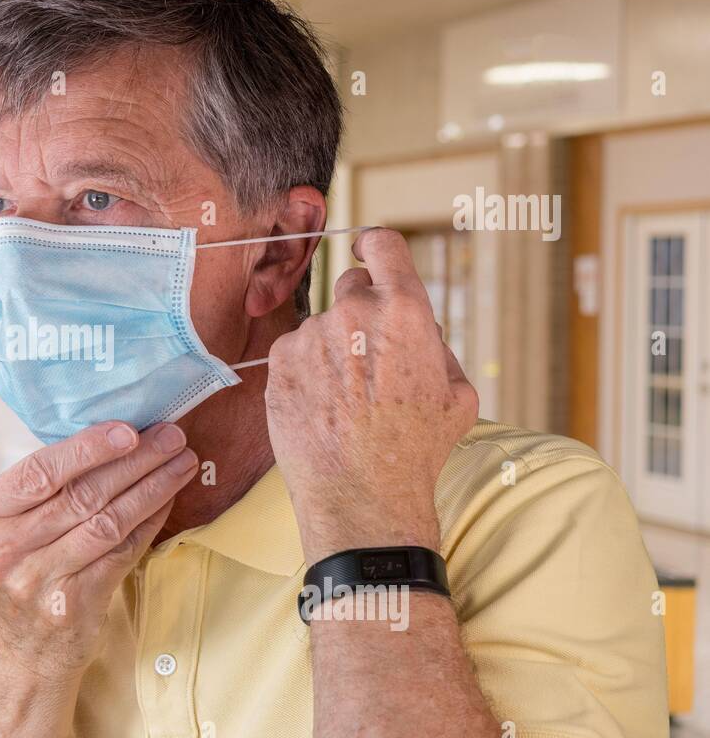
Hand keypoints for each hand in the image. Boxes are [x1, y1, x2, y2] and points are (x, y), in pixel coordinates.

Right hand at [0, 421, 198, 681]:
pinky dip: (150, 520)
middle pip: (79, 494)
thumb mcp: (7, 528)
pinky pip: (122, 550)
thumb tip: (112, 433)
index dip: (87, 448)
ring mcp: (37, 581)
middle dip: (134, 460)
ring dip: (152, 487)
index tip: (129, 429)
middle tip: (171, 436)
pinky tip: (169, 498)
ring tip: (182, 462)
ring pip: (107, 521)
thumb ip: (41, 488)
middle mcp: (3, 550)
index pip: (38, 472)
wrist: (22, 650)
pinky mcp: (73, 604)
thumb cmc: (23, 570)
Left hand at [264, 228, 477, 562]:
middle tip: (368, 359)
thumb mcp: (457, 396)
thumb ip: (437, 347)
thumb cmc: (415, 450)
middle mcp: (354, 312)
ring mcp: (312, 335)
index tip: (367, 250)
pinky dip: (305, 371)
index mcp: (404, 310)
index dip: (375, 245)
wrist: (361, 493)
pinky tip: (321, 406)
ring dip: (332, 348)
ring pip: (322, 326)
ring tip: (345, 400)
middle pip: (352, 286)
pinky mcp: (280, 361)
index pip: (383, 244)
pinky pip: (295, 352)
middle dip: (361, 312)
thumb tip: (420, 330)